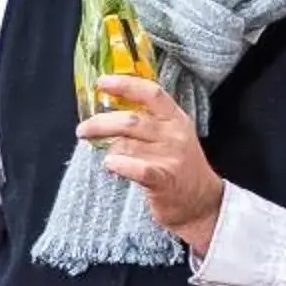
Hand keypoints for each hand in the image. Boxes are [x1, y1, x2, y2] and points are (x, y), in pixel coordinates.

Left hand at [79, 73, 225, 252]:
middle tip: (83, 129)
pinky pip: (137, 168)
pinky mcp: (164, 180)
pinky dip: (119, 165)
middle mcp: (174, 135)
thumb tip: (110, 109)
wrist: (202, 202)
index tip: (102, 83)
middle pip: (132, 121)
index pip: (151, 93)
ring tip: (97, 150)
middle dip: (101, 123)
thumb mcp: (173, 135)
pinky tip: (109, 164)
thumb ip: (149, 121)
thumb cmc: (180, 167)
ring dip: (107, 146)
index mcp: (175, 119)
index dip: (125, 84)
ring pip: (128, 144)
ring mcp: (171, 157)